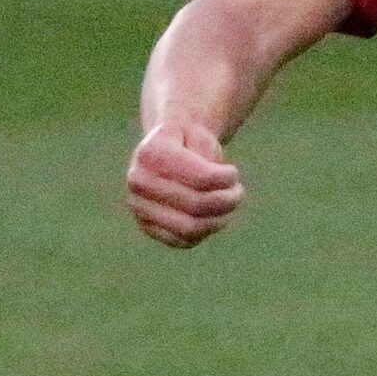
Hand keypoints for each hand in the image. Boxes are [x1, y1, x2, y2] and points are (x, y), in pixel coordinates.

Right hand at [127, 120, 244, 248]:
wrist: (162, 154)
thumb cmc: (187, 142)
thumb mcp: (199, 134)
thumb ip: (205, 152)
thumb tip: (209, 180)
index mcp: (151, 153)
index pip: (202, 178)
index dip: (226, 178)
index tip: (232, 172)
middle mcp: (138, 181)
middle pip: (197, 204)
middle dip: (227, 200)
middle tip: (238, 192)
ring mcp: (139, 207)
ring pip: (190, 228)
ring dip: (219, 219)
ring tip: (230, 204)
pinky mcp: (148, 227)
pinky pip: (183, 240)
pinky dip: (206, 231)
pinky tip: (214, 216)